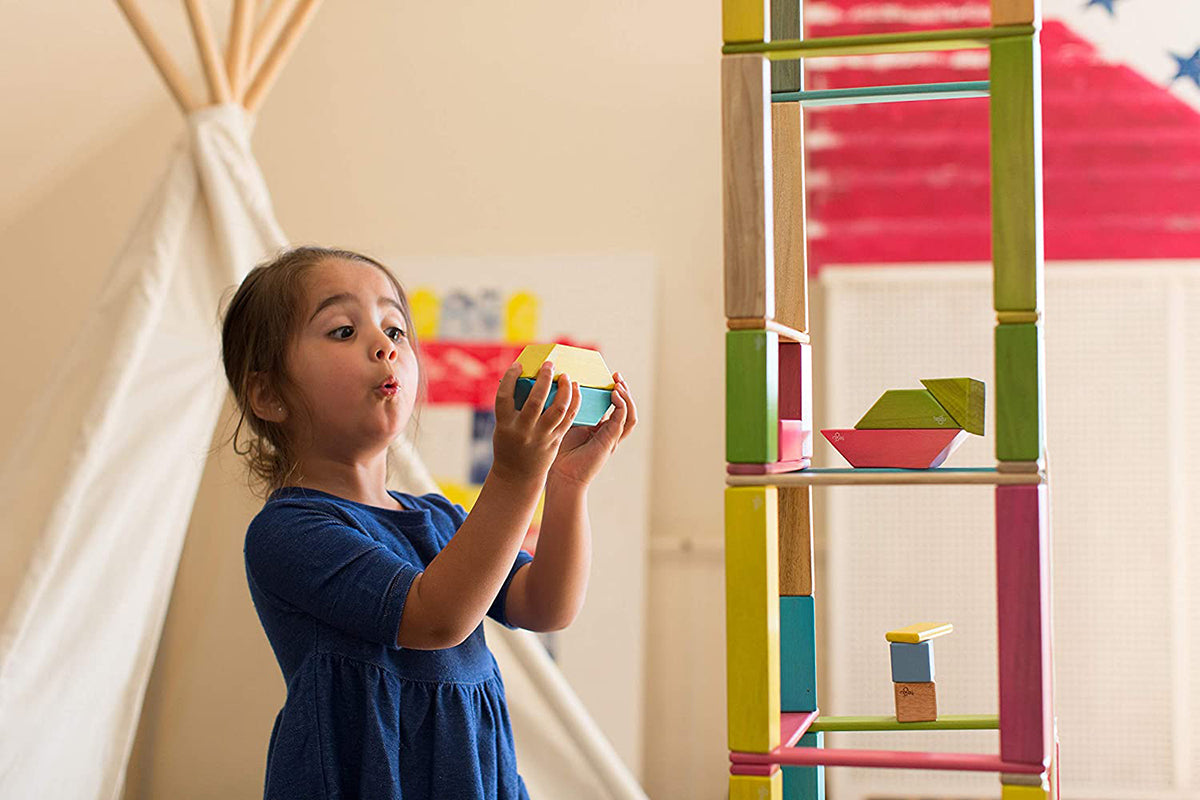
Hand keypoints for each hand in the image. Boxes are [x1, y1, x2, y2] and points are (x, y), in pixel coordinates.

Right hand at [491, 361, 582, 483]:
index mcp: (504, 425)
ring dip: (564, 390)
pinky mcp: (555, 440)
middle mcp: (523, 431)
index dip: (510, 378)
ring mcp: (541, 436)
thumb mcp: (502, 426)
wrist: (518, 475)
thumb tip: (527, 379)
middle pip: (535, 401)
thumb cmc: (508, 444)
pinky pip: (568, 418)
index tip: (518, 365)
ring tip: (565, 376)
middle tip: (549, 365)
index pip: (505, 396)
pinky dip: (574, 401)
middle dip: (544, 379)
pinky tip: (575, 389)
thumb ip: (513, 406)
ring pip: (557, 409)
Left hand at [547, 372, 636, 488]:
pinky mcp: (611, 441)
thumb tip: (563, 386)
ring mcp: (612, 437)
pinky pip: (623, 420)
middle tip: (616, 375)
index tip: (609, 375)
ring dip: (627, 397)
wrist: (562, 475)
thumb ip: (569, 408)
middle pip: (626, 408)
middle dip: (624, 390)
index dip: (615, 390)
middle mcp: (609, 432)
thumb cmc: (560, 452)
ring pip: (630, 414)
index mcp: (600, 428)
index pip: (614, 406)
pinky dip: (621, 405)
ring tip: (618, 384)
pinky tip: (614, 395)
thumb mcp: (565, 423)